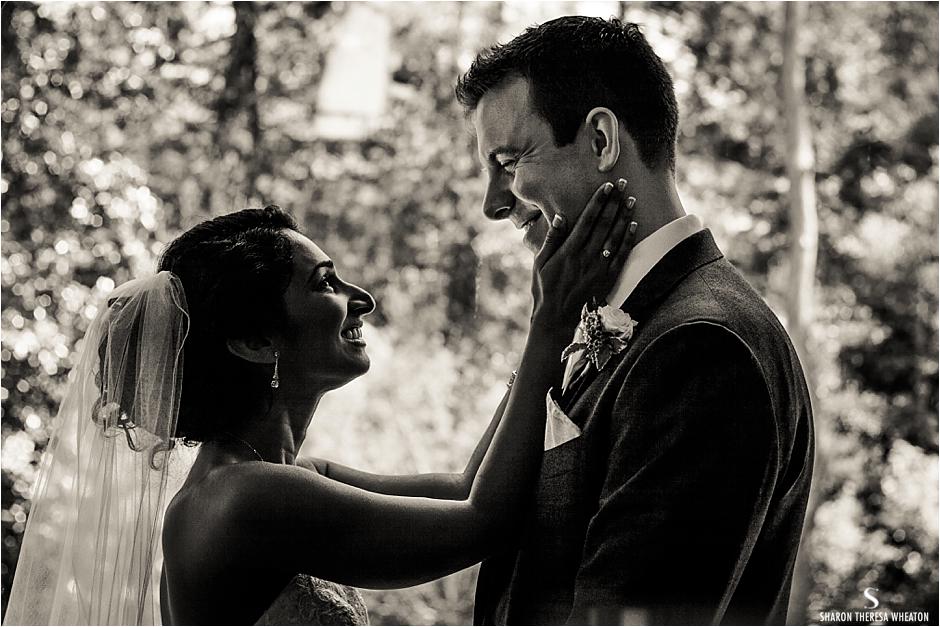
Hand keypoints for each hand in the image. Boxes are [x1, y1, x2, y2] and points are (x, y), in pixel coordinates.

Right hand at [530, 179, 637, 333]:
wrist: (555, 317)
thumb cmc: (544, 288)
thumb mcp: (540, 262)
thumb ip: (551, 239)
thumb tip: (559, 216)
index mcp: (568, 251)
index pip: (587, 220)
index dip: (598, 202)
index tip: (606, 186)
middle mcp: (585, 257)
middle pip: (604, 224)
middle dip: (614, 202)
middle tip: (622, 183)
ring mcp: (598, 268)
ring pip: (615, 237)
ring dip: (624, 216)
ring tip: (631, 199)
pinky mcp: (607, 279)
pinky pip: (621, 256)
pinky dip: (628, 239)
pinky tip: (633, 225)